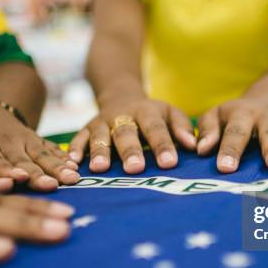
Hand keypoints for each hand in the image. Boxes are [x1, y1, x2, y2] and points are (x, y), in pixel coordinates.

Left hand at [0, 105, 79, 190]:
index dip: (5, 170)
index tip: (18, 178)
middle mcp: (6, 144)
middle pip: (23, 161)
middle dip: (38, 173)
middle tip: (52, 184)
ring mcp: (25, 142)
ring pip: (43, 155)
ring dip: (58, 167)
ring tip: (72, 178)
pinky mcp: (39, 142)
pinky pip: (54, 149)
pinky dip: (66, 158)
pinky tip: (77, 168)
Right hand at [69, 95, 196, 173]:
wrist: (120, 98)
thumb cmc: (152, 115)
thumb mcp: (170, 113)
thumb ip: (182, 127)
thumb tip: (194, 145)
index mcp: (146, 111)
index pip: (156, 128)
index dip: (162, 145)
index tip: (170, 163)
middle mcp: (122, 115)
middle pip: (126, 133)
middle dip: (130, 151)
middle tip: (135, 169)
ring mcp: (101, 122)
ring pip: (99, 136)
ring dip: (100, 151)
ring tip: (101, 169)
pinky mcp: (84, 129)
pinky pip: (77, 138)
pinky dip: (75, 149)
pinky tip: (73, 163)